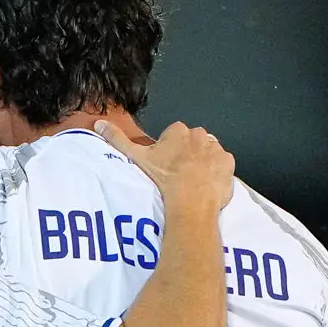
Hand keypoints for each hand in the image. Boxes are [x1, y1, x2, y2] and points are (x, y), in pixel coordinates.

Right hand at [102, 120, 235, 217]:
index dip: (169, 151)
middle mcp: (200, 135)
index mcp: (178, 131)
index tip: (166, 165)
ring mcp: (217, 149)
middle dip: (187, 154)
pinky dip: (217, 172)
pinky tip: (207, 184)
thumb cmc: (162, 179)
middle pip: (193, 142)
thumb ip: (117, 139)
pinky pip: (223, 164)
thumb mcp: (136, 158)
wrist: (189, 202)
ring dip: (203, 162)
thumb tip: (99, 123)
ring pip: (209, 152)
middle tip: (178, 174)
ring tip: (193, 181)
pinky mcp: (229, 163)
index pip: (174, 135)